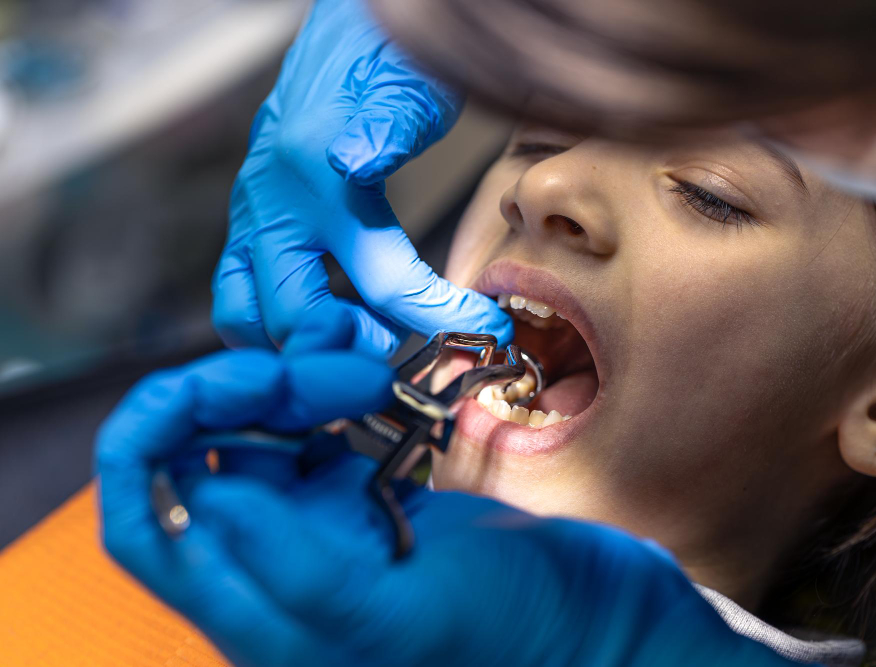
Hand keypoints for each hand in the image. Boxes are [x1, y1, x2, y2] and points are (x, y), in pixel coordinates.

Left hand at [95, 350, 792, 665]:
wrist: (575, 615)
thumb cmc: (497, 632)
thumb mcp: (389, 608)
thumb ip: (290, 566)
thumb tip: (202, 493)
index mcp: (254, 612)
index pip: (146, 526)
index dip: (145, 449)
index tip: (192, 387)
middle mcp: (267, 569)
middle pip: (188, 467)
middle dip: (219, 399)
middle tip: (288, 369)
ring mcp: (310, 528)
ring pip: (247, 438)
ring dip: (277, 388)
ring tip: (346, 369)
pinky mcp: (352, 497)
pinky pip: (304, 431)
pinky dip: (318, 393)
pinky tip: (358, 376)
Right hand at [213, 0, 511, 356]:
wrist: (342, 35)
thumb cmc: (382, 60)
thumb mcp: (404, 86)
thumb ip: (387, 127)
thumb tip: (356, 161)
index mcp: (317, 177)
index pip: (384, 277)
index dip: (439, 314)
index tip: (486, 333)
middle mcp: (272, 205)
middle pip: (296, 316)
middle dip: (353, 349)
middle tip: (403, 356)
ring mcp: (251, 216)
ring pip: (247, 315)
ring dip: (301, 345)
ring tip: (363, 343)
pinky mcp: (247, 222)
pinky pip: (240, 294)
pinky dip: (277, 324)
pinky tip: (331, 323)